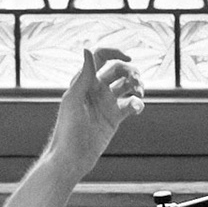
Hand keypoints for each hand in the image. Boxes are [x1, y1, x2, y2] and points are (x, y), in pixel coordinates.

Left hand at [48, 47, 146, 174]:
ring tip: (139, 93)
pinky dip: (137, 103)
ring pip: (127, 86)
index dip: (115, 52)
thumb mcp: (74, 99)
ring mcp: (106, 103)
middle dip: (130, 71)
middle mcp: (96, 90)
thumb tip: (87, 49)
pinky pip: (131, 104)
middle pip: (119, 70)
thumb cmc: (67, 129)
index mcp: (85, 81)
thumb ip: (84, 75)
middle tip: (136, 82)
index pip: (101, 58)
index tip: (128, 57)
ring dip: (137, 85)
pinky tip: (136, 108)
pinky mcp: (114, 117)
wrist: (72, 157)